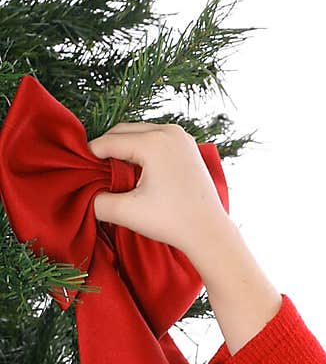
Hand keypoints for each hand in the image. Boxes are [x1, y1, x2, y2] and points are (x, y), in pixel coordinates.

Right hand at [86, 121, 229, 259]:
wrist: (209, 233)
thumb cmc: (171, 222)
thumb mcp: (128, 212)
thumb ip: (98, 201)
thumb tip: (86, 194)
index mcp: (153, 142)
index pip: (110, 142)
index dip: (91, 155)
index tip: (79, 167)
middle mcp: (169, 131)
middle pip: (124, 131)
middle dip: (107, 149)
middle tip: (95, 170)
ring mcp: (182, 136)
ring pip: (140, 133)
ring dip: (125, 148)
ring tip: (114, 172)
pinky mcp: (188, 146)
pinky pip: (156, 140)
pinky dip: (143, 150)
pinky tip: (136, 171)